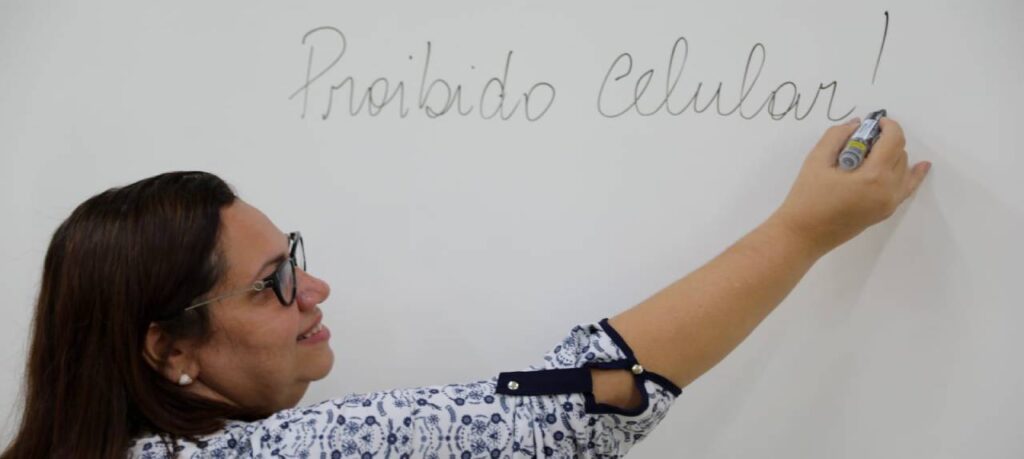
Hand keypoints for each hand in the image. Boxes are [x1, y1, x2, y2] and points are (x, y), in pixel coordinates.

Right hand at [771, 117, 931, 253]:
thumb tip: (856, 124)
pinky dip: (914, 175)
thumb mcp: (816, 160)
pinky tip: (922, 165)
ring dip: (892, 154)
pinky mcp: (885, 211)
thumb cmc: (806, 198)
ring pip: (903, 168)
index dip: (887, 126)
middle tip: (862, 139)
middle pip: (899, 152)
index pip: (894, 141)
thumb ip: (836, 136)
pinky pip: (907, 188)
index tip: (873, 122)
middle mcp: (888, 189)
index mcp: (873, 176)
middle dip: (886, 140)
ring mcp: (889, 202)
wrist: (803, 235)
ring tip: (867, 154)